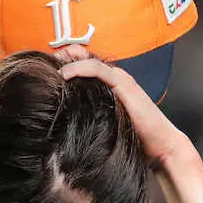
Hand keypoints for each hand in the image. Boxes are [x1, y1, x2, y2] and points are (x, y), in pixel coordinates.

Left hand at [57, 49, 189, 168]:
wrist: (160, 146)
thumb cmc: (131, 140)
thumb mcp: (103, 125)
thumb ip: (88, 117)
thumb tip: (61, 125)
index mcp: (108, 85)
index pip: (83, 65)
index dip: (63, 63)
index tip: (44, 71)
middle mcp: (113, 78)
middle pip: (84, 57)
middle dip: (62, 56)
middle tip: (42, 62)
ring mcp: (120, 79)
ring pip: (89, 59)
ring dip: (67, 59)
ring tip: (50, 64)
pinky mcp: (124, 85)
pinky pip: (98, 70)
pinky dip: (79, 68)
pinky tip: (64, 74)